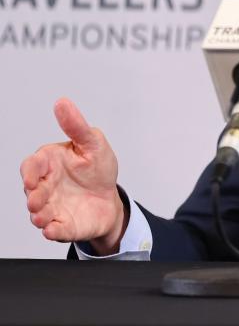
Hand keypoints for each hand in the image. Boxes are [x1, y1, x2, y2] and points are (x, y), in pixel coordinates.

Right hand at [20, 98, 126, 254]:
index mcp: (50, 163)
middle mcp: (46, 186)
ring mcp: (52, 207)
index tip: (34, 177)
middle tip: (37, 200)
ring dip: (39, 215)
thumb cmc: (98, 168)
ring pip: (38, 213)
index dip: (30, 171)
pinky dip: (52, 231)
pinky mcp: (63, 225)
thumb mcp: (93, 143)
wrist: (111, 198)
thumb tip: (62, 103)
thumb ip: (76, 126)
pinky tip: (53, 230)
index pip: (32, 165)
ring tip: (43, 216)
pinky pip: (54, 230)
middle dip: (33, 196)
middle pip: (32, 191)